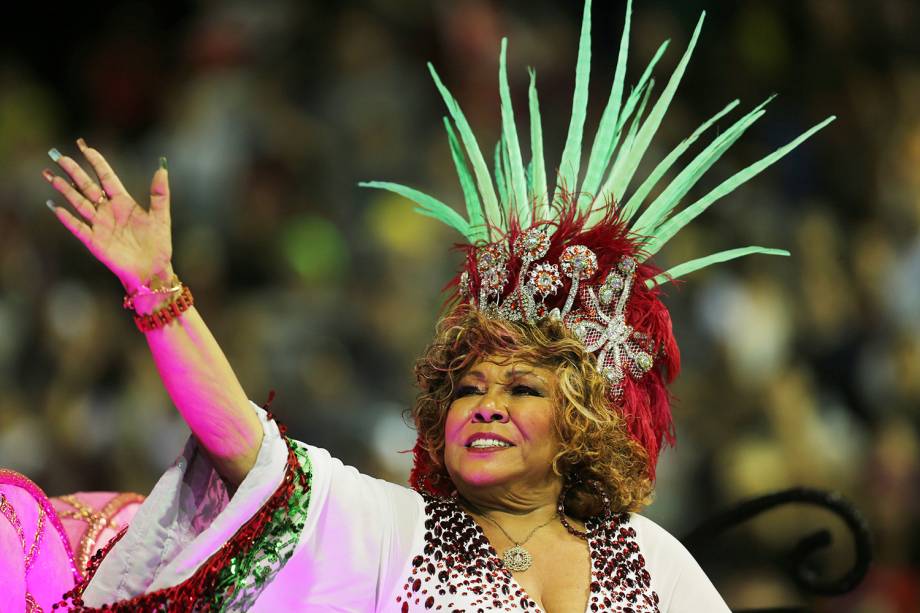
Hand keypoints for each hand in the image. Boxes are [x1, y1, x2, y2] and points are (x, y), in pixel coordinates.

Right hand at [42, 138, 173, 296]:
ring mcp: (99, 225)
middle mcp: (108, 211)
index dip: (96, 161)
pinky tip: (56, 207)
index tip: (84, 146)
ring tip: (50, 175)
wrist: (152, 270)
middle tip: (58, 156)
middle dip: (73, 172)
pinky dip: (67, 218)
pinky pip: (77, 227)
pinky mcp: (94, 241)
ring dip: (65, 190)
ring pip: (78, 203)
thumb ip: (160, 193)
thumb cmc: (159, 244)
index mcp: (124, 202)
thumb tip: (162, 168)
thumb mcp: (161, 216)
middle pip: (87, 186)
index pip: (106, 177)